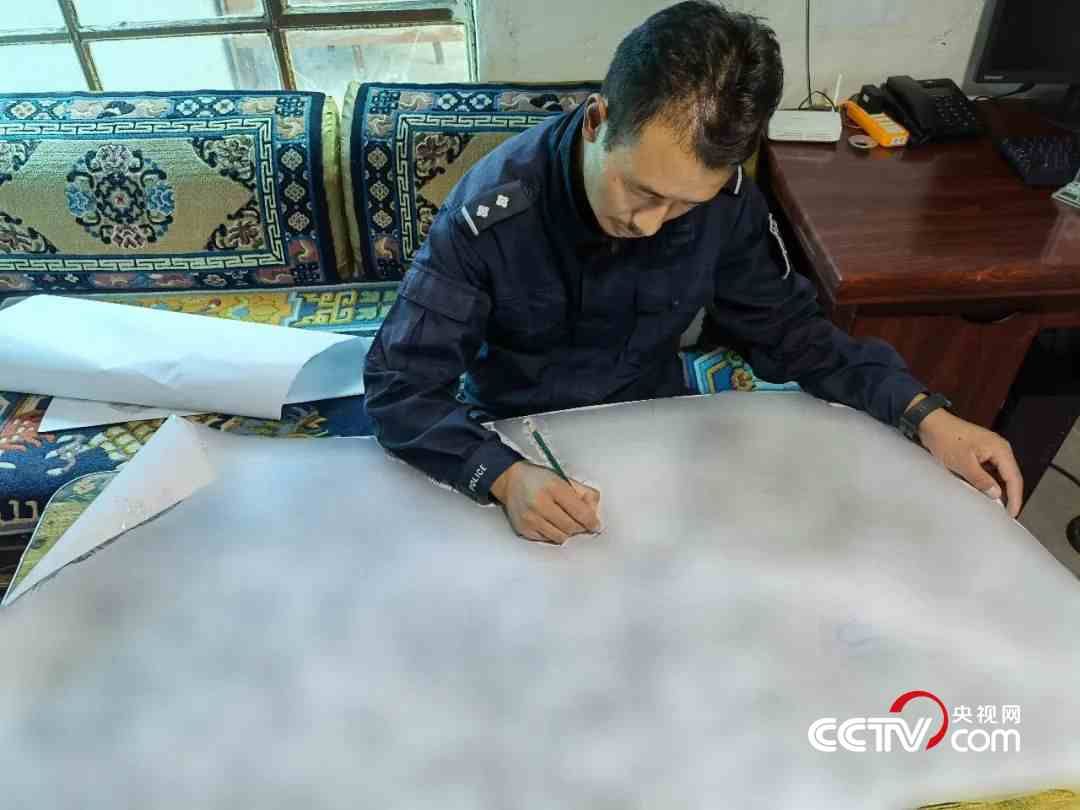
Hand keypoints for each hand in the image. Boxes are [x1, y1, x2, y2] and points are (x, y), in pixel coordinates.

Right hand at [489, 461, 601, 544]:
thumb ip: (583, 492)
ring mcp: (530, 519)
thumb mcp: (563, 479)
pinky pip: (547, 540)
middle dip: (580, 527)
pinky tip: (551, 524)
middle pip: (571, 527)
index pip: (579, 512)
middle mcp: (540, 504)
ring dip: (567, 532)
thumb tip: (594, 511)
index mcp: (553, 487)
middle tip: (580, 522)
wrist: (511, 481)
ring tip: (565, 522)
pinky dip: (553, 534)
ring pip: (560, 537)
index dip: (591, 521)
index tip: (596, 525)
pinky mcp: (523, 529)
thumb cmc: (540, 479)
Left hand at [911, 398, 1023, 517]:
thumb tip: (997, 495)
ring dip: (997, 489)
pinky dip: (987, 482)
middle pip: (1009, 476)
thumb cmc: (946, 440)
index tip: (1012, 514)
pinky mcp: (980, 452)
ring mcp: (990, 450)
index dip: (1015, 497)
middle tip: (1005, 514)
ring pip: (999, 474)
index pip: (1014, 477)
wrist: (931, 423)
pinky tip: (983, 493)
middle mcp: (1000, 449)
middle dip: (1008, 495)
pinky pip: (989, 471)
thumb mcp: (962, 463)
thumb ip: (981, 480)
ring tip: (995, 507)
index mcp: (1000, 449)